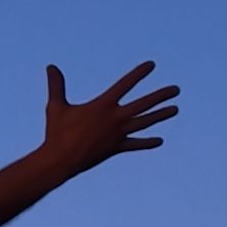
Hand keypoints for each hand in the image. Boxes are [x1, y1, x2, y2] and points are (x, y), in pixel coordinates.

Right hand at [39, 60, 179, 171]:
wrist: (60, 161)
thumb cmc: (57, 133)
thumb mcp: (56, 106)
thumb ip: (56, 85)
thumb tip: (50, 66)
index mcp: (102, 105)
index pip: (125, 84)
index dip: (139, 74)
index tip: (152, 65)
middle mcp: (114, 118)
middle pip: (143, 104)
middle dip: (161, 96)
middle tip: (176, 89)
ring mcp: (117, 134)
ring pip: (144, 123)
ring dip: (161, 115)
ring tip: (175, 109)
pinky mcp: (116, 148)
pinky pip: (135, 145)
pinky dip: (147, 143)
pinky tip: (159, 140)